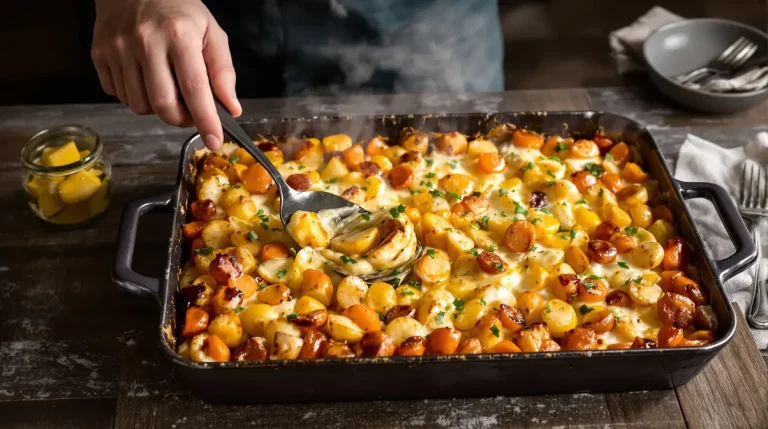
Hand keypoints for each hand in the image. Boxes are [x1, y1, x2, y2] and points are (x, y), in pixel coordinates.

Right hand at [91, 0, 240, 149]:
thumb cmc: (178, 9)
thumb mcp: (211, 32)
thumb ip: (223, 71)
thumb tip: (231, 108)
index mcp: (179, 35)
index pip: (194, 89)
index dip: (206, 120)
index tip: (214, 142)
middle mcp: (145, 42)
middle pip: (162, 104)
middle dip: (180, 119)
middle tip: (190, 113)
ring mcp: (118, 48)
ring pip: (138, 105)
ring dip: (157, 108)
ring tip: (167, 89)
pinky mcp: (99, 54)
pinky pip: (118, 94)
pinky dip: (135, 96)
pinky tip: (144, 79)